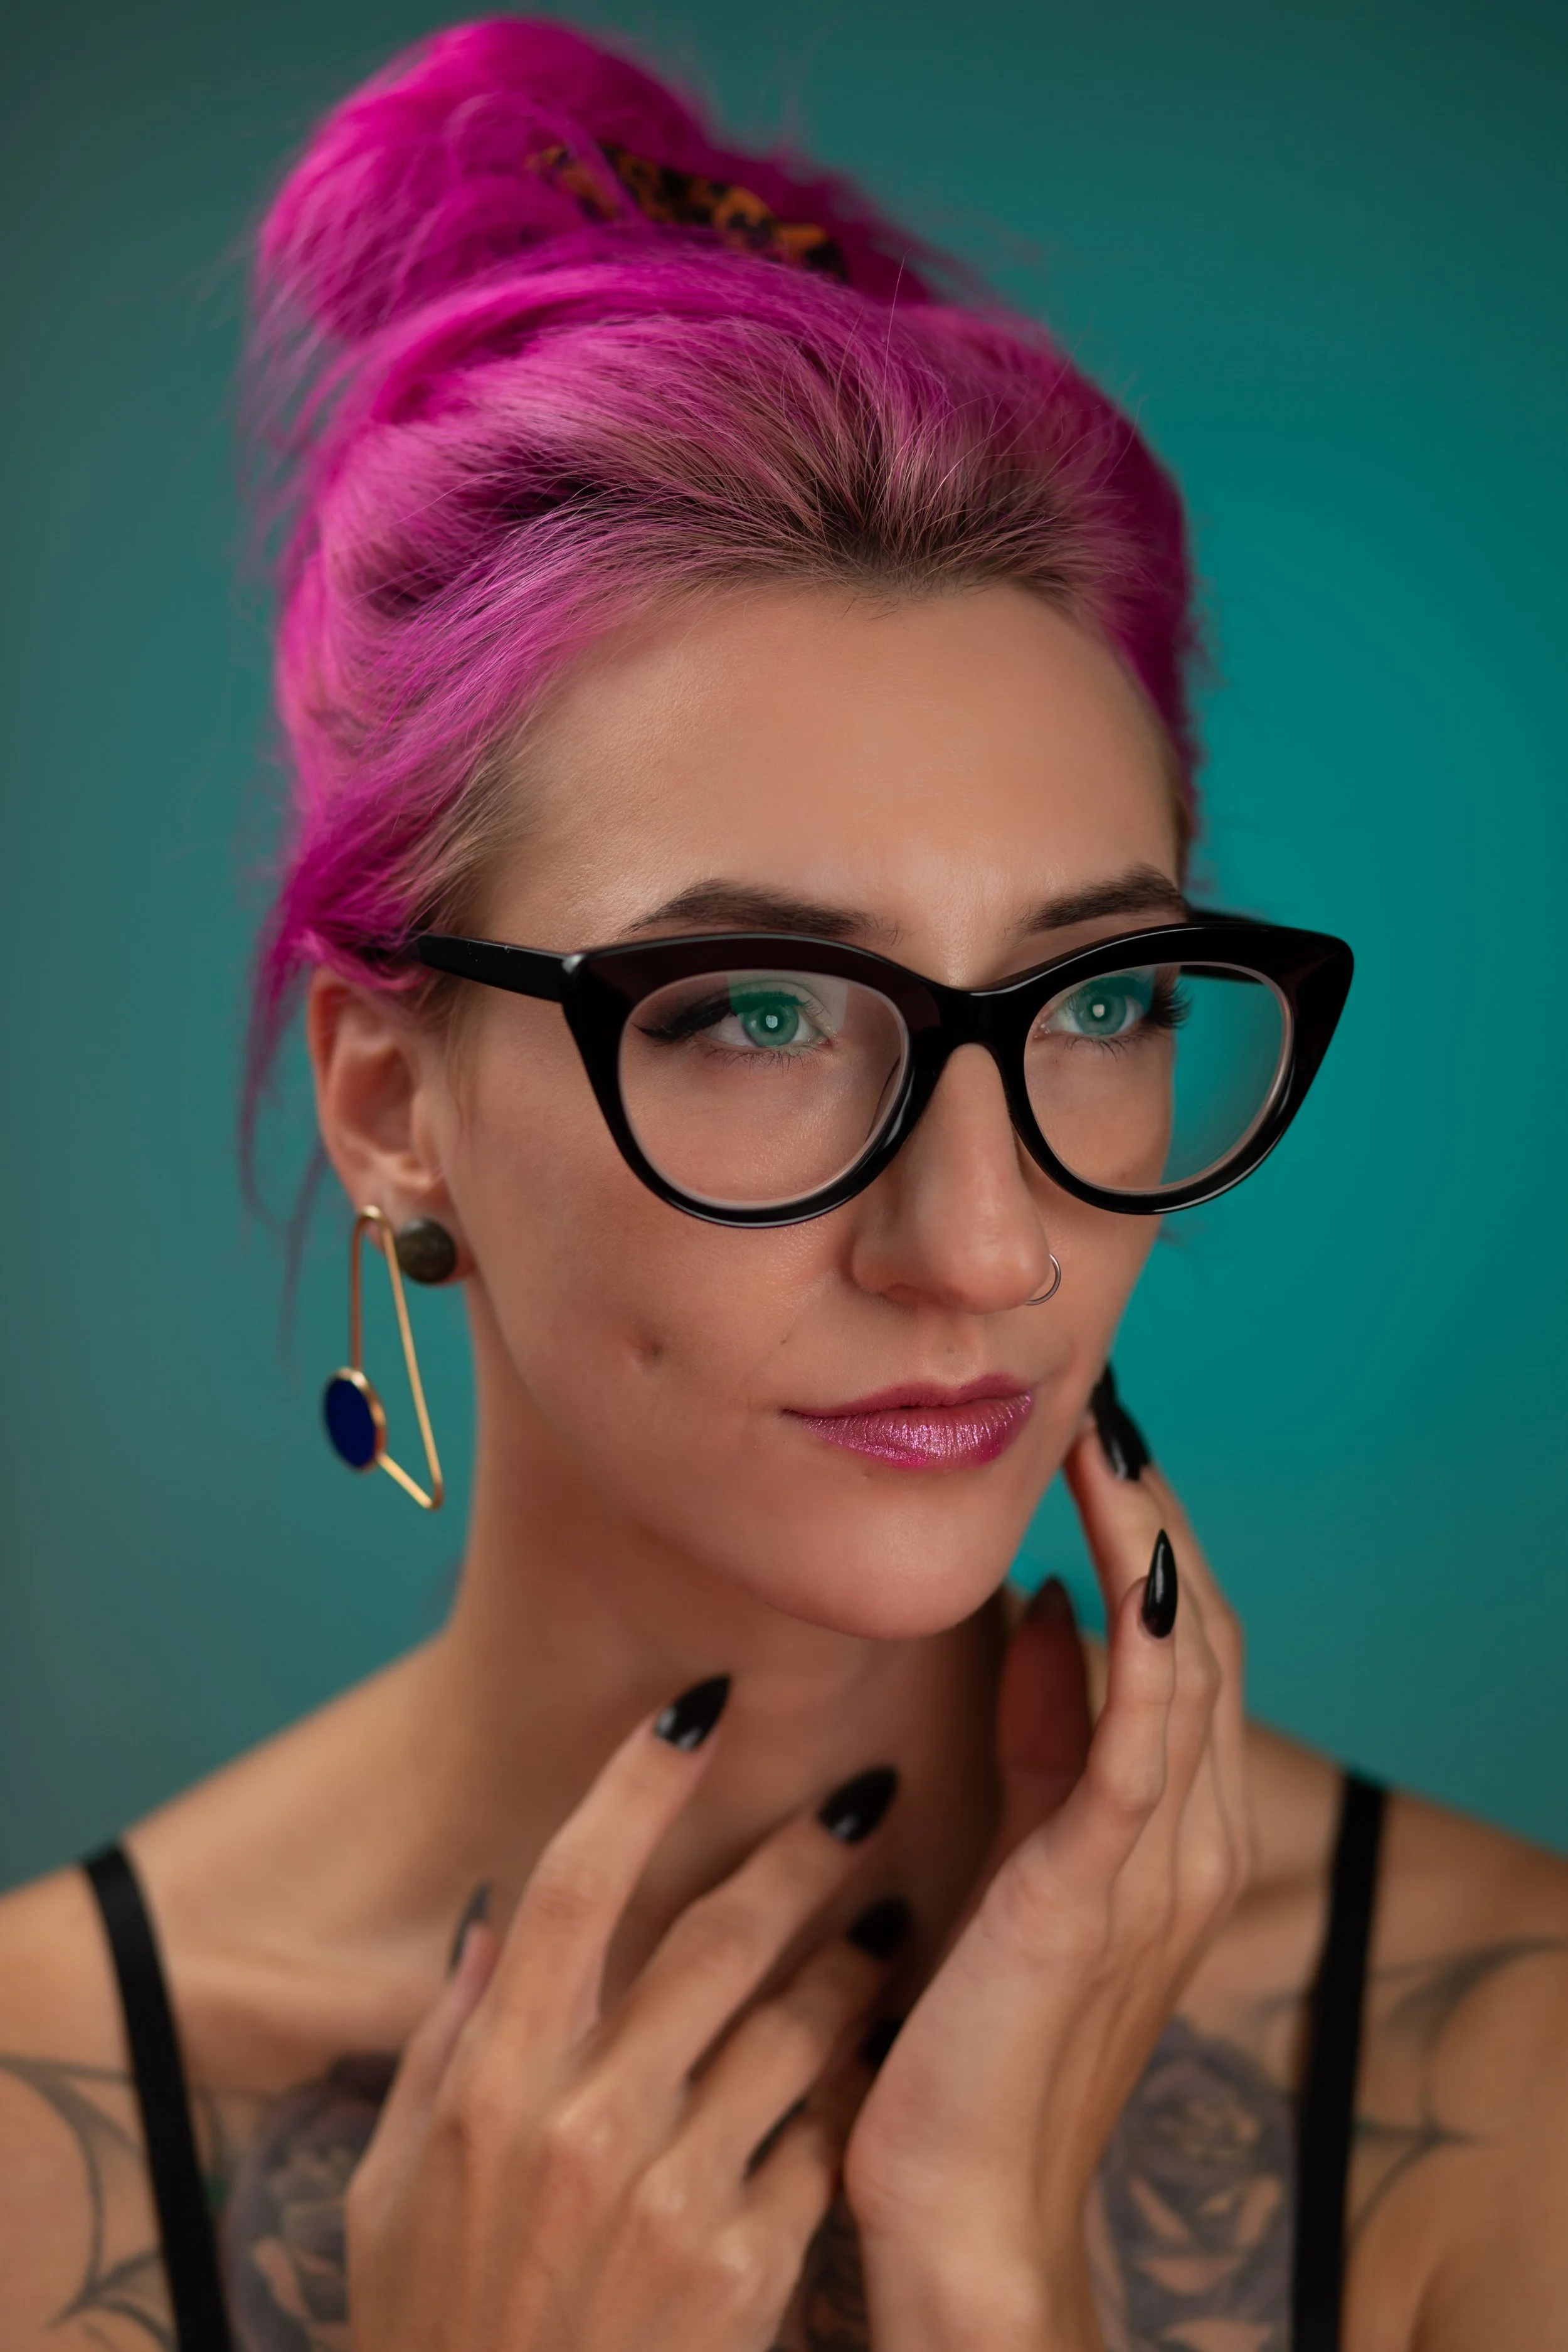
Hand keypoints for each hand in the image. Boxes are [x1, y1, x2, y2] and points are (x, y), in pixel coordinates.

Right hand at [347, 1686, 901, 2350]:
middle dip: (800, 1852)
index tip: (699, 1707)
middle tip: (860, 1794)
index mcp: (492, 2088)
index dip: (638, 1783)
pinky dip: (848, 2085)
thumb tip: (495, 1924)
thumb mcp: (393, 2190)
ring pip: (792, 2028)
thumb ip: (441, 2047)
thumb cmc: (435, 2330)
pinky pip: (818, 2138)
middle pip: (713, 1938)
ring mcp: (672, 2198)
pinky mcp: (746, 2272)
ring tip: (889, 1910)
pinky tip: (877, 2044)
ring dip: (850, 1957)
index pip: (572, 1888)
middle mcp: (583, 2126)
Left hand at [843, 1431, 1249, 2350]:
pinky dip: (1139, 1639)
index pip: (1180, 1643)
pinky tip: (1120, 1557)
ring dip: (1148, 1545)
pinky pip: (1139, 1740)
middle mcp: (1191, 1836)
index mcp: (1168, 1824)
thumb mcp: (1018, 1842)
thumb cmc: (973, 2021)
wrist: (959, 2198)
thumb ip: (1044, 1730)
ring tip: (1108, 1443)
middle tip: (1107, 1409)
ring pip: (1181, 1665)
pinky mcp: (1098, 1891)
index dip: (1148, 1535)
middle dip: (1155, 1514)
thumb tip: (1049, 1605)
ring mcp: (1158, 1867)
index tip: (1102, 1438)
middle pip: (1198, 1634)